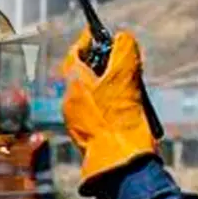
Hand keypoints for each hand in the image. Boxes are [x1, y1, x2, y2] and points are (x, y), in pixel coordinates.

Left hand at [61, 28, 157, 193]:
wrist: (120, 162)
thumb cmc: (121, 119)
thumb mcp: (127, 75)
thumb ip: (124, 50)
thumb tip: (123, 38)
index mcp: (74, 84)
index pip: (75, 54)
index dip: (87, 42)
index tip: (100, 36)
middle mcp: (70, 102)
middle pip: (82, 74)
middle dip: (99, 65)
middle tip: (119, 61)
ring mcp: (76, 121)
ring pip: (88, 95)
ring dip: (104, 86)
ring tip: (127, 87)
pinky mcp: (87, 136)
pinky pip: (94, 113)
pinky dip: (106, 106)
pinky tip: (124, 110)